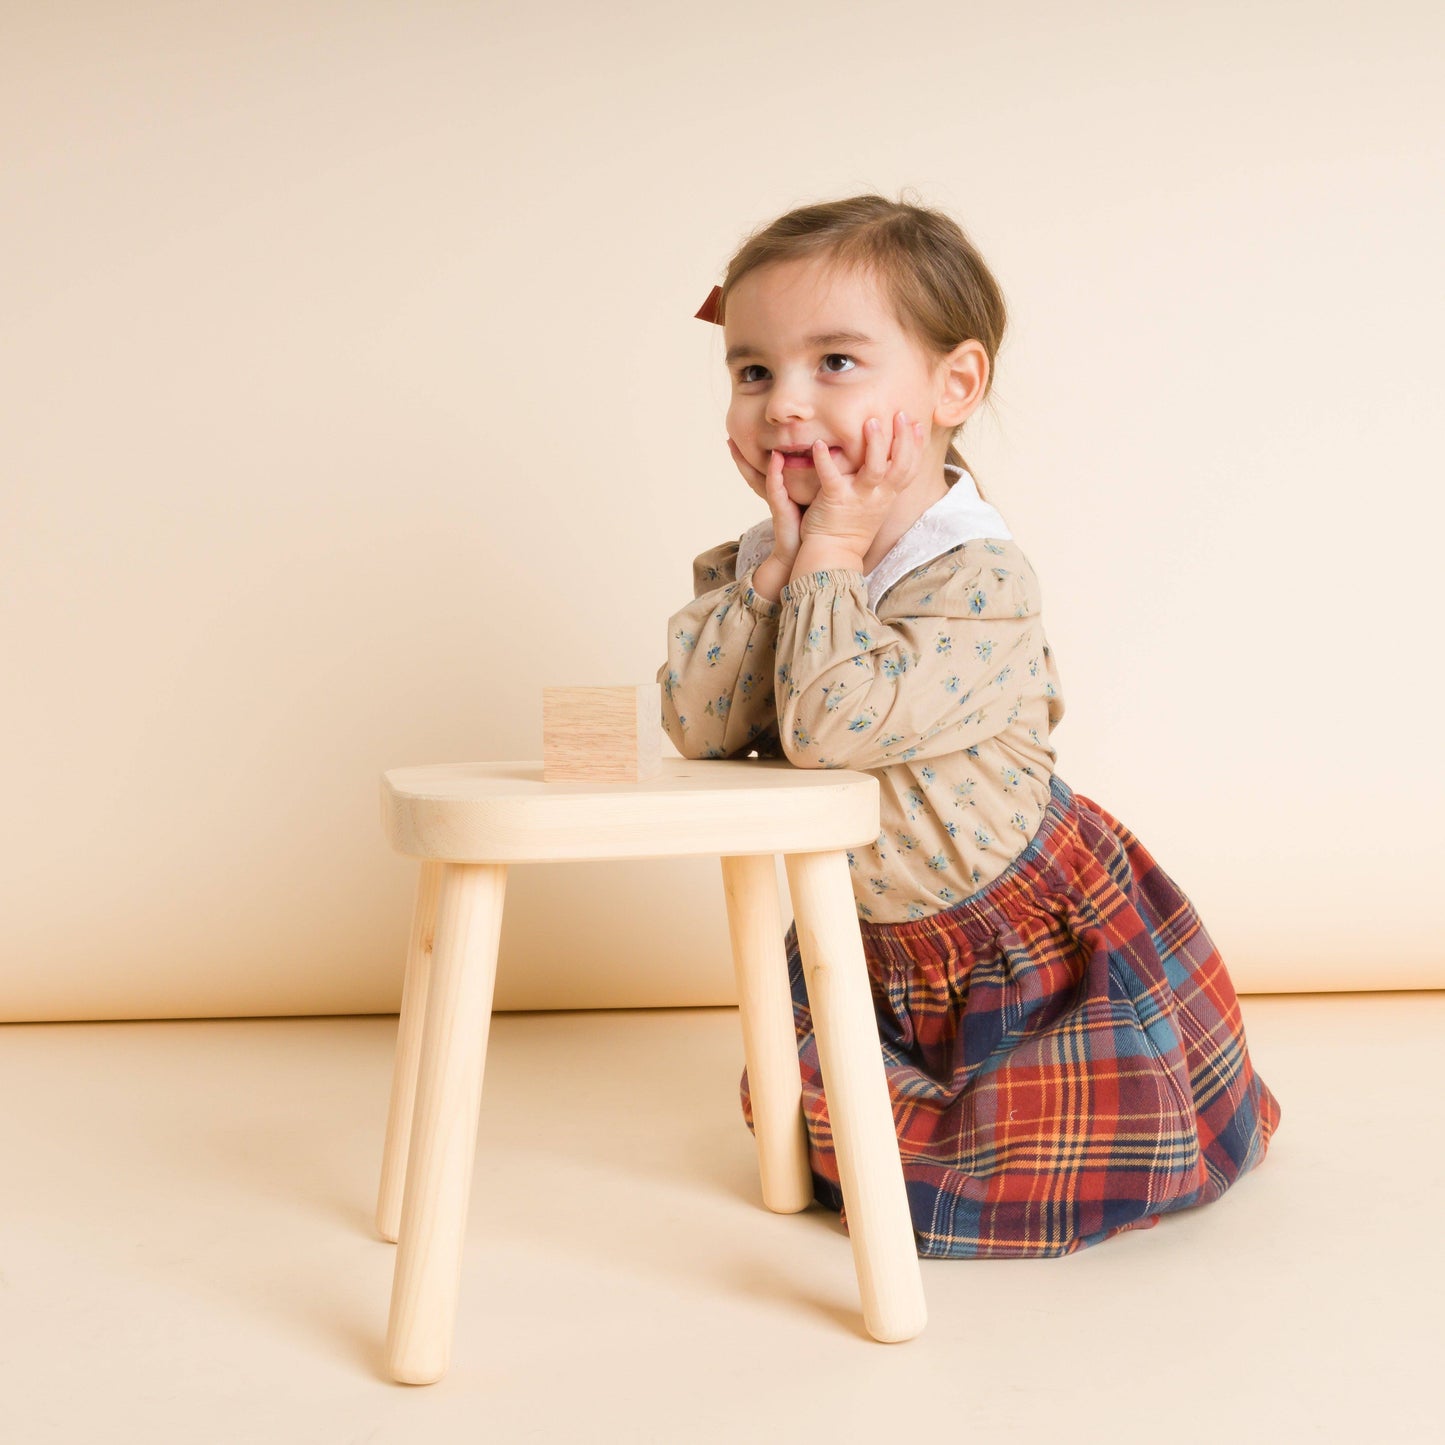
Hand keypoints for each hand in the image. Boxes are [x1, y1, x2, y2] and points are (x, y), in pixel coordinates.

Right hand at [727, 435, 803, 565]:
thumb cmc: (806, 527)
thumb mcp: (804, 500)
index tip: (739, 440)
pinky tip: (775, 456)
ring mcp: (773, 500)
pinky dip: (775, 471)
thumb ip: (804, 484)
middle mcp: (770, 495)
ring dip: (745, 460)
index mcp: (776, 492)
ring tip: (734, 444)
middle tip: (728, 437)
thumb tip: (815, 464)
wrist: (801, 551)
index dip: (748, 457)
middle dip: (739, 456)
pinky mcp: (780, 507)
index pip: (759, 471)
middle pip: (750, 472)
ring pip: (755, 476)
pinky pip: (775, 486)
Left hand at [798, 411, 928, 558]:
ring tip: (870, 422)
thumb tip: (887, 460)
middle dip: (902, 438)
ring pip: (874, 469)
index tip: (916, 423)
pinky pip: (832, 477)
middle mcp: (878, 497)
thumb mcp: (875, 506)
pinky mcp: (835, 500)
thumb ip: (882, 484)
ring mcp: (858, 498)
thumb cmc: (851, 527)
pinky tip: (819, 444)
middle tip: (899, 413)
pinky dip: (825, 459)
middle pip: (899, 465)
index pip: (910, 468)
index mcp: (888, 496)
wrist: (833, 554)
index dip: (916, 446)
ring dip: (875, 444)